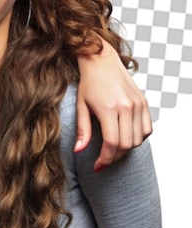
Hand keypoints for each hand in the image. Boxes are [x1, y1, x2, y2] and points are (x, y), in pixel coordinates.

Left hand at [75, 42, 151, 170]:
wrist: (102, 61)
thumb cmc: (88, 83)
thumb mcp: (81, 106)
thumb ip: (82, 130)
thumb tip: (79, 151)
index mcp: (109, 108)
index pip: (111, 143)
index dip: (105, 159)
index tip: (97, 166)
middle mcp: (127, 107)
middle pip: (126, 144)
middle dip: (114, 157)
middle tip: (103, 161)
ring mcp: (138, 105)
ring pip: (138, 139)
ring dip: (126, 149)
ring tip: (112, 150)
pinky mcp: (144, 103)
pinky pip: (147, 129)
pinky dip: (138, 138)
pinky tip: (125, 137)